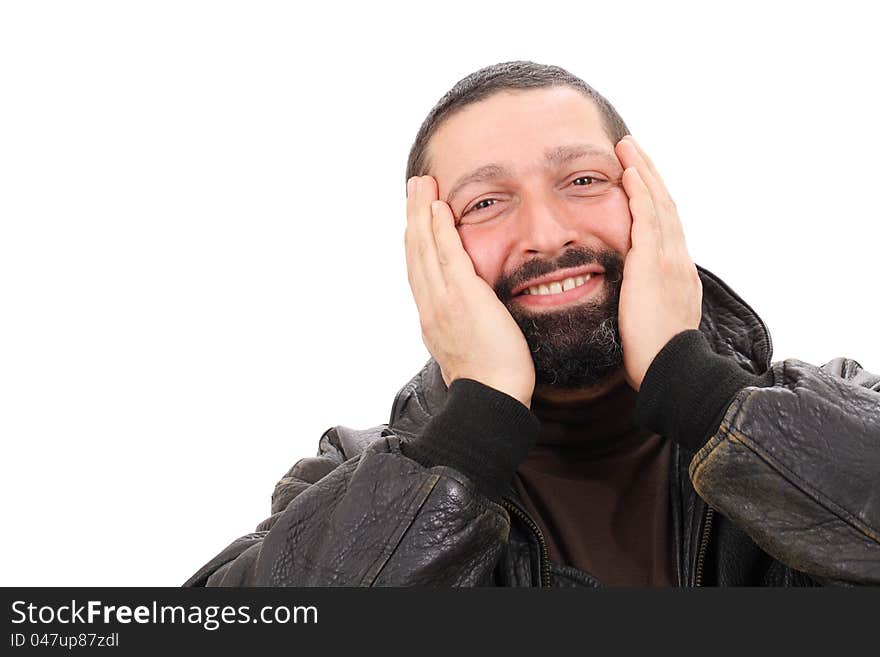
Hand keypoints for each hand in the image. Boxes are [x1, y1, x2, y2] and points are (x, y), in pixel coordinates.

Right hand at [404, 175, 535, 407]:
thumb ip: (461, 327)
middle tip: (413, 187)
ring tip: (421, 185)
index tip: (416, 218)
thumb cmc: (489, 381)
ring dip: (422, 213)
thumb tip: (465, 318)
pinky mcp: (463, 297)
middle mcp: (430, 306)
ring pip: (425, 248)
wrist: (490, 398)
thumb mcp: (465, 349)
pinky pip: (448, 255)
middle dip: (413, 217)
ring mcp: (443, 301)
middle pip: (415, 252)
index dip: (416, 240)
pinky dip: (441, 229)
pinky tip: (440, 207)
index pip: (419, 270)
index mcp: (431, 317)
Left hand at [615, 136, 702, 390]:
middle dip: (649, 174)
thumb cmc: (656, 355)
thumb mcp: (654, 319)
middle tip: (633, 148)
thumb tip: (631, 296)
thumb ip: (645, 299)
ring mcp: (670, 258)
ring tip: (628, 147)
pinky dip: (639, 191)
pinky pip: (647, 217)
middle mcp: (678, 258)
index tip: (641, 178)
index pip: (666, 224)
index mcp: (677, 272)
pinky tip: (628, 172)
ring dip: (643, 171)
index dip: (654, 197)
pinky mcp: (654, 262)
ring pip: (658, 203)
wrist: (670, 368)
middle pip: (665, 204)